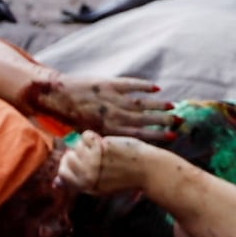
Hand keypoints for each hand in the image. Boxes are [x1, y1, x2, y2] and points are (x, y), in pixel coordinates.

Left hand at [53, 76, 178, 140]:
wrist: (56, 96)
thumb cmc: (69, 118)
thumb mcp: (86, 134)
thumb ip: (103, 140)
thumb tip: (114, 152)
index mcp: (108, 130)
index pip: (138, 134)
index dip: (156, 136)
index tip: (172, 137)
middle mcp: (113, 115)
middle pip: (144, 119)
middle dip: (163, 120)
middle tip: (179, 121)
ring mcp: (112, 98)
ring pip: (140, 103)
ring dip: (157, 104)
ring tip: (172, 106)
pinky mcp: (109, 84)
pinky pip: (130, 85)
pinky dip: (143, 86)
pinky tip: (156, 87)